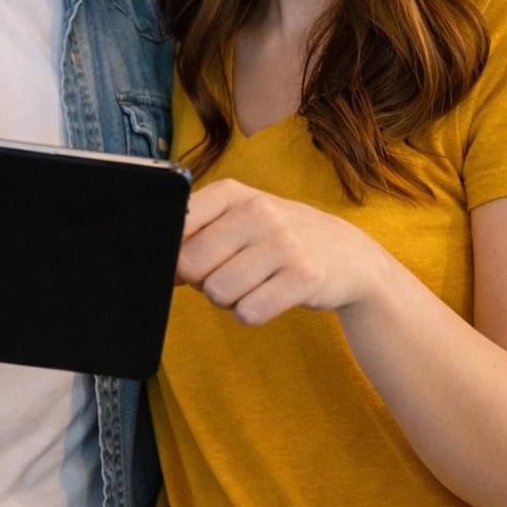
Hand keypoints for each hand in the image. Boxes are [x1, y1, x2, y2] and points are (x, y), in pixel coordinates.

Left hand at [177, 178, 393, 325]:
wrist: (347, 255)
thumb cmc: (277, 237)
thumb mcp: (238, 218)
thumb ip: (195, 234)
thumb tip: (159, 268)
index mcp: (232, 193)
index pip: (176, 226)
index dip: (175, 254)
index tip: (193, 260)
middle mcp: (258, 211)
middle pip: (191, 266)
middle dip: (203, 281)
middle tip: (230, 273)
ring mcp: (284, 243)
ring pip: (218, 293)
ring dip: (228, 300)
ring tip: (253, 283)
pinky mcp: (304, 277)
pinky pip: (249, 313)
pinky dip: (252, 313)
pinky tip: (270, 295)